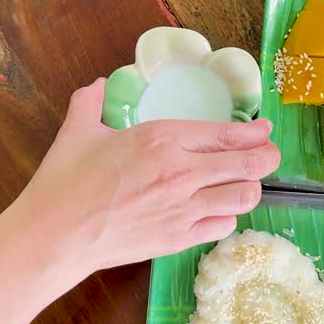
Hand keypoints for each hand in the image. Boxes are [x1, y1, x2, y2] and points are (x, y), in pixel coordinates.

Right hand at [9, 78, 279, 287]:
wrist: (55, 234)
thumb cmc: (64, 182)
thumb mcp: (78, 131)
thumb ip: (91, 101)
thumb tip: (97, 84)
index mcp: (162, 138)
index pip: (229, 133)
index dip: (256, 132)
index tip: (265, 130)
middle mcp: (182, 171)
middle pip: (250, 165)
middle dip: (268, 158)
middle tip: (269, 156)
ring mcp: (184, 208)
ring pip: (244, 197)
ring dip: (251, 188)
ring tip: (246, 183)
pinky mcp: (180, 239)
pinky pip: (224, 225)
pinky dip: (228, 216)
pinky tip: (220, 210)